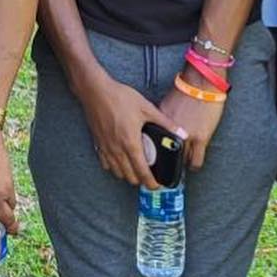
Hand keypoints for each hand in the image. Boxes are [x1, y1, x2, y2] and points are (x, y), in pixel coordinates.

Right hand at [75, 67, 185, 187]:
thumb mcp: (146, 108)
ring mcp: (106, 148)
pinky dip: (114, 166)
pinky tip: (119, 159)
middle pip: (129, 176)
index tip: (157, 185)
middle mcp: (117, 149)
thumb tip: (182, 132)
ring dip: (127, 174)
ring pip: (117, 172)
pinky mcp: (98, 143)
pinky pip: (105, 163)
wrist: (95, 91)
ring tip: (136, 169)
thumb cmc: (119, 97)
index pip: (142, 172)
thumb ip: (165, 123)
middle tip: (149, 175)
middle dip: (140, 179)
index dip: (150, 182)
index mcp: (131, 143)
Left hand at [153, 79, 226, 170]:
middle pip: (166, 155)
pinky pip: (196, 161)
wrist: (202, 82)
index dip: (154, 153)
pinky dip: (194, 165)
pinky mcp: (201, 138)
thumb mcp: (166, 105)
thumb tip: (158, 130)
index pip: (153, 144)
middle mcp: (170, 131)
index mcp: (160, 123)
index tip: (154, 159)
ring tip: (181, 166)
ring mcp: (186, 136)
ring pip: (181, 160)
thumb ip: (162, 119)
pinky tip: (193, 166)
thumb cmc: (186, 90)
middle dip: (166, 162)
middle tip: (166, 168)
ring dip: (181, 164)